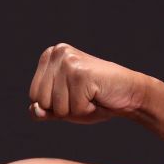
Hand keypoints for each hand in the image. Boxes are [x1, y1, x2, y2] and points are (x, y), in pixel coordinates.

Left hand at [28, 43, 150, 123]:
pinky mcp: (81, 73)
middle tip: (84, 96)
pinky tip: (98, 95)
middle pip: (42, 101)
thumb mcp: (65, 108)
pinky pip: (75, 108)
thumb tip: (33, 110)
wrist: (130, 93)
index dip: (54, 106)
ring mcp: (69, 61)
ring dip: (77, 110)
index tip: (73, 95)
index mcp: (49, 56)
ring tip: (91, 95)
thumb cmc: (96, 100)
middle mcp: (57, 53)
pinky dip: (88, 109)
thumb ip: (45, 110)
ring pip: (58, 107)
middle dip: (64, 109)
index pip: (34, 96)